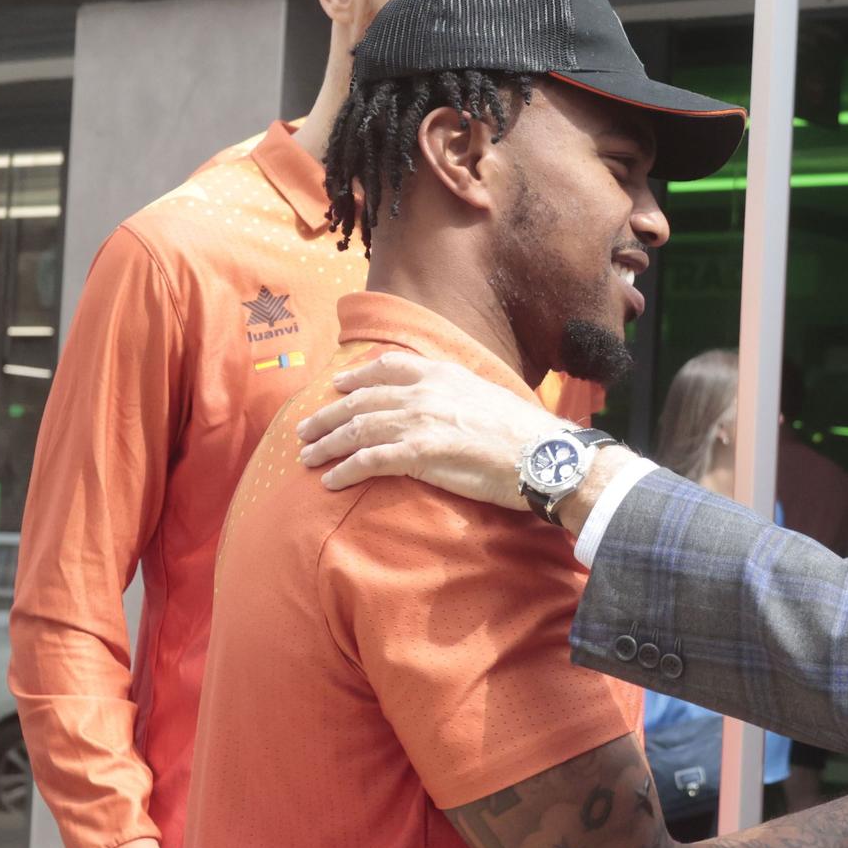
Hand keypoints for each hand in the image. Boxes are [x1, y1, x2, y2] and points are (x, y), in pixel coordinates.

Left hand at [296, 351, 559, 509]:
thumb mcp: (488, 395)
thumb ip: (458, 393)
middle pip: (360, 401)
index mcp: (441, 374)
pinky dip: (344, 471)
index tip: (338, 385)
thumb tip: (449, 405)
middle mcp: (423, 392)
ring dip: (326, 445)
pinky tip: (331, 481)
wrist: (542, 455)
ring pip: (356, 430)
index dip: (357, 377)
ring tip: (307, 458)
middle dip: (327, 415)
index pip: (387, 367)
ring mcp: (418, 421)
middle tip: (305, 430)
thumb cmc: (524, 433)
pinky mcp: (417, 454)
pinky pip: (368, 461)